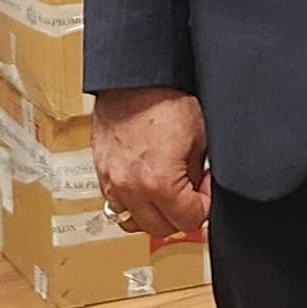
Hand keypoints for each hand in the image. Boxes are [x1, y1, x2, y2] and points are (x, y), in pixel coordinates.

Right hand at [92, 87, 212, 241]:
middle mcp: (131, 188)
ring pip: (134, 222)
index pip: (190, 221)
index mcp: (159, 183)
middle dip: (180, 214)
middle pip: (161, 228)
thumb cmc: (164, 99)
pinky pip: (116, 204)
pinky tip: (145, 186)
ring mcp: (112, 182)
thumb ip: (200, 173)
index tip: (205, 189)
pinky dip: (132, 203)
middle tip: (190, 191)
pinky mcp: (101, 173)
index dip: (205, 206)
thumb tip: (201, 190)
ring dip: (153, 215)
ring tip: (167, 195)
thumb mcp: (199, 138)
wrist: (133, 78)